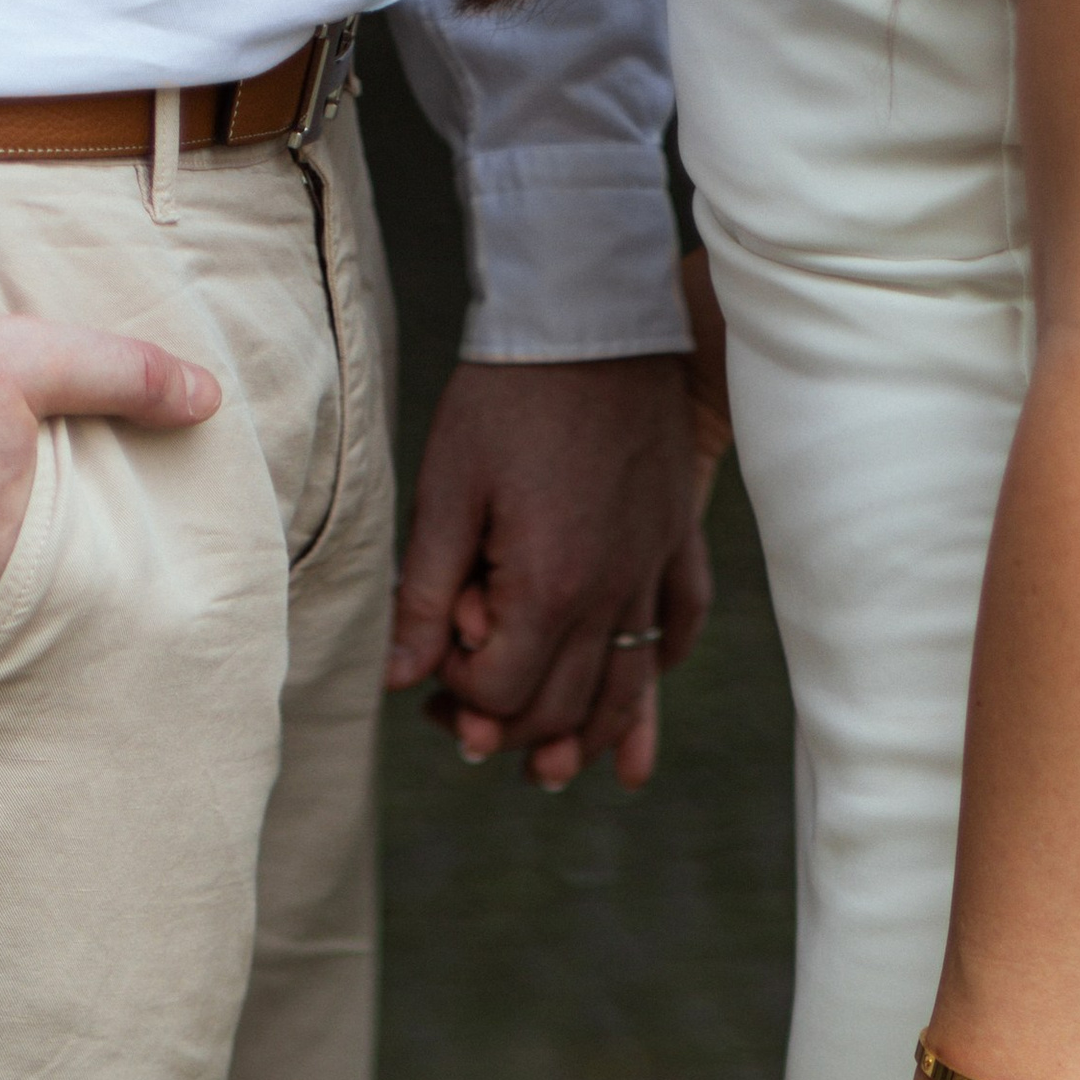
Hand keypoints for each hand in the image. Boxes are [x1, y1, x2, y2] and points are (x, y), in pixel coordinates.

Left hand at [386, 354, 708, 790]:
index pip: (503, 692)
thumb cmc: (509, 392)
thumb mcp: (447, 489)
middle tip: (467, 736)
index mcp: (548, 585)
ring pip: (629, 688)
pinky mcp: (676, 538)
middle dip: (511, 731)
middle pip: (566, 707)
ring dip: (592, 737)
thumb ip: (427, 593)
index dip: (458, 699)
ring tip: (556, 767)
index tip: (429, 680)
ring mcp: (652, 568)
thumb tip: (400, 679)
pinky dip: (658, 668)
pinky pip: (679, 625)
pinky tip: (639, 688)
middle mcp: (610, 593)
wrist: (595, 313)